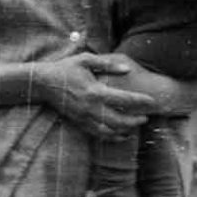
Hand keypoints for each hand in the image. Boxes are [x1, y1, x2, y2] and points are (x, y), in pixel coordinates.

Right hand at [35, 53, 153, 139]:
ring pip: (111, 131)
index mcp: (95, 91)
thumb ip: (107, 64)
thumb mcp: (86, 60)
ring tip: (136, 126)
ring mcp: (85, 118)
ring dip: (126, 130)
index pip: (124, 99)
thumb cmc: (66, 69)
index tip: (153, 102)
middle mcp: (91, 108)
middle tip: (146, 117)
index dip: (140, 101)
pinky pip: (99, 134)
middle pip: (120, 120)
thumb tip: (127, 70)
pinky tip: (121, 135)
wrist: (44, 83)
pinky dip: (112, 137)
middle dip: (136, 120)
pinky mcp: (80, 123)